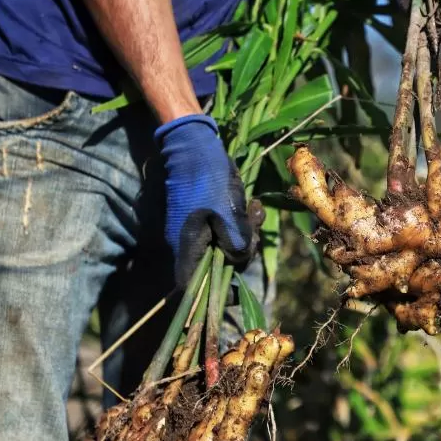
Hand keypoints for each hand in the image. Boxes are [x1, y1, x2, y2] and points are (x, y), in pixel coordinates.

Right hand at [155, 114, 255, 286]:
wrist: (193, 147)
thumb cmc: (208, 179)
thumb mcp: (226, 212)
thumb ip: (234, 242)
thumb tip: (238, 262)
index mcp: (187, 248)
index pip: (192, 288)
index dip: (215, 294)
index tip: (239, 286)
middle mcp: (186, 245)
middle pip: (217, 268)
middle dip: (241, 252)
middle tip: (253, 224)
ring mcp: (192, 233)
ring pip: (224, 248)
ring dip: (244, 234)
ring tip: (253, 208)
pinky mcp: (200, 221)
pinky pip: (223, 232)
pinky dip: (239, 224)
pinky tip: (250, 206)